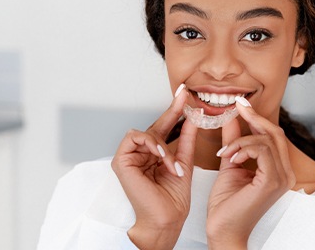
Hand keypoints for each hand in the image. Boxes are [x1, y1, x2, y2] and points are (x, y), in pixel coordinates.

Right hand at [111, 85, 197, 249]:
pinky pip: (135, 137)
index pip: (165, 128)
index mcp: (154, 155)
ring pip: (146, 132)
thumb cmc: (173, 198)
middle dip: (172, 111)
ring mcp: (129, 157)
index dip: (175, 111)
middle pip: (155, 126)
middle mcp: (141, 154)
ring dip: (162, 144)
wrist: (167, 219)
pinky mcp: (121, 161)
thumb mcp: (184, 161)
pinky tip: (161, 156)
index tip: (185, 94)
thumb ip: (186, 139)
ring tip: (171, 162)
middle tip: (184, 96)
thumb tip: (193, 117)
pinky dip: (151, 144)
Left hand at [206, 100, 295, 248]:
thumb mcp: (230, 164)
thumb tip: (232, 119)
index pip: (273, 136)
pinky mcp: (271, 182)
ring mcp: (281, 178)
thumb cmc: (226, 206)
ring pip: (266, 140)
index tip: (240, 104)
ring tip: (225, 152)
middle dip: (254, 117)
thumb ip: (234, 142)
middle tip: (236, 106)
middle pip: (275, 133)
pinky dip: (242, 148)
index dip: (257, 117)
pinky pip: (261, 150)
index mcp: (278, 170)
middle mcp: (284, 174)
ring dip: (240, 140)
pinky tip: (230, 157)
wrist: (222, 230)